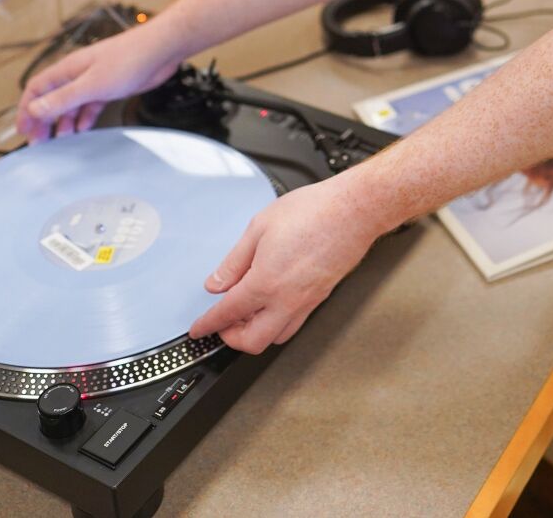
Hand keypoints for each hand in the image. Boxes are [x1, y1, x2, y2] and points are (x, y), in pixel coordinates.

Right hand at [15, 23, 182, 141]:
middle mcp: (78, 74)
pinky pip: (91, 105)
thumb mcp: (91, 85)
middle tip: (39, 142)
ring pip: (72, 104)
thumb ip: (63, 98)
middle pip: (52, 98)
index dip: (27, 109)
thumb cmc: (129, 58)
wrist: (160, 50)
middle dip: (43, 120)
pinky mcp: (110, 87)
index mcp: (68, 69)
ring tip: (60, 141)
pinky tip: (83, 129)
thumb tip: (35, 109)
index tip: (23, 129)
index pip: (36, 89)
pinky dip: (85, 117)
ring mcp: (94, 80)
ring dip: (64, 122)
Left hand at [189, 177, 387, 353]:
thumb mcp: (260, 227)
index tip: (198, 329)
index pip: (227, 313)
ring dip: (255, 333)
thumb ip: (234, 261)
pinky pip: (293, 325)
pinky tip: (271, 306)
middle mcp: (286, 300)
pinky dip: (276, 324)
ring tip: (245, 315)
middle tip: (221, 324)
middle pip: (252, 342)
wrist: (354, 211)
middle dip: (231, 339)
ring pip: (276, 338)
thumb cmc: (314, 212)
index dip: (207, 325)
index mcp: (265, 282)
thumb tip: (216, 283)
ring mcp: (306, 302)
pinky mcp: (319, 297)